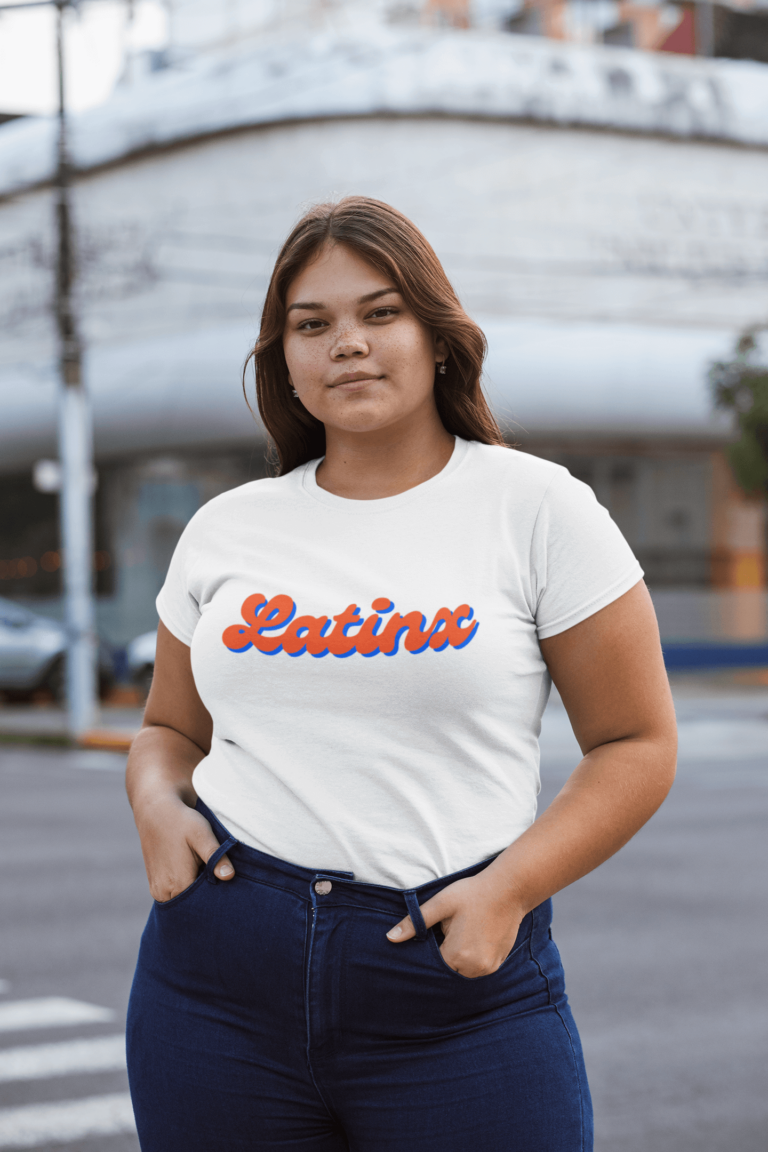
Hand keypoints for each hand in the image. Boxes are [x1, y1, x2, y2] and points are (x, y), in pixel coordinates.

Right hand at [134, 793, 234, 902]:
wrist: (156, 810)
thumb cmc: (181, 821)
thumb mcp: (201, 835)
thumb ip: (215, 857)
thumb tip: (229, 876)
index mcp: (177, 884)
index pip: (202, 904)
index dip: (216, 898)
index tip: (227, 889)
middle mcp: (163, 892)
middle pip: (192, 905)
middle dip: (206, 897)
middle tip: (220, 882)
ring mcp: (157, 890)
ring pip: (184, 900)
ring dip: (196, 891)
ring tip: (206, 874)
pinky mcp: (155, 884)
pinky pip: (175, 894)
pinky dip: (186, 887)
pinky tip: (195, 872)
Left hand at [386, 873, 523, 978]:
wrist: (510, 889)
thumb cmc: (473, 894)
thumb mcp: (441, 903)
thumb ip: (416, 922)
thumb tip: (390, 938)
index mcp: (457, 956)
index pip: (433, 965)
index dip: (431, 950)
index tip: (436, 933)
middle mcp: (474, 968)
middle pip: (448, 970)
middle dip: (445, 954)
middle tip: (451, 929)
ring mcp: (489, 967)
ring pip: (463, 971)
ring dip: (459, 957)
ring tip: (464, 931)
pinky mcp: (499, 963)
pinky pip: (479, 967)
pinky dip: (473, 957)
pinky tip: (475, 936)